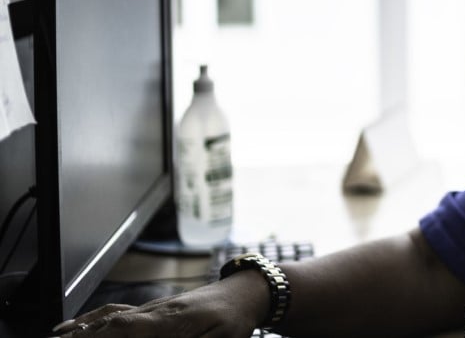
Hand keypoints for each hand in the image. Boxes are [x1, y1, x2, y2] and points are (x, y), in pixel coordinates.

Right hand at [50, 273, 265, 337]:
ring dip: (82, 327)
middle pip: (110, 321)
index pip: (125, 327)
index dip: (98, 335)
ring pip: (110, 315)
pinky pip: (118, 311)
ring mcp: (153, 308)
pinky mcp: (154, 310)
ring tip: (56, 336)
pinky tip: (80, 325)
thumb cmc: (234, 320)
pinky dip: (94, 318)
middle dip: (80, 335)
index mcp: (170, 320)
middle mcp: (155, 311)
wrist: (246, 293)